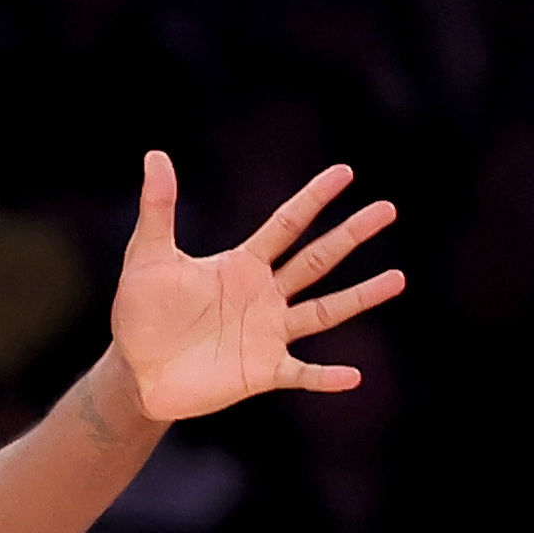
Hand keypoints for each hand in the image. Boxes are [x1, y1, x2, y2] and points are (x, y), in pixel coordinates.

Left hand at [101, 154, 403, 426]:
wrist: (135, 372)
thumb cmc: (141, 314)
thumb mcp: (148, 257)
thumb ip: (158, 209)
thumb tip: (154, 155)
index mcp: (243, 264)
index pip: (287, 224)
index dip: (313, 198)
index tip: (345, 173)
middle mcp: (265, 295)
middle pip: (317, 259)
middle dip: (351, 235)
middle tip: (387, 209)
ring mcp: (268, 333)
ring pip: (324, 311)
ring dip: (360, 296)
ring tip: (398, 278)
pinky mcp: (262, 372)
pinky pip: (302, 373)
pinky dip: (326, 376)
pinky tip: (353, 376)